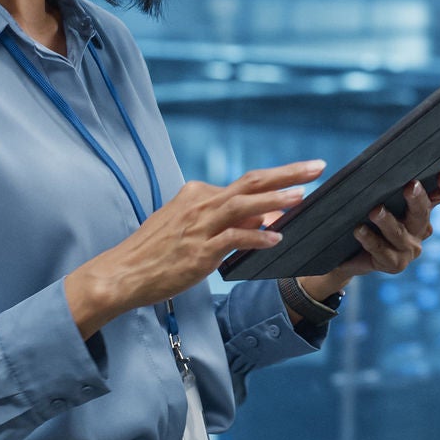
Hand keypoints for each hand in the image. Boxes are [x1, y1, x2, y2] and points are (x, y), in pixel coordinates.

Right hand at [68, 159, 321, 335]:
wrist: (122, 272)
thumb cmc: (156, 251)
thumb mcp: (186, 224)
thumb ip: (223, 219)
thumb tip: (262, 216)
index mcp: (197, 194)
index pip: (245, 184)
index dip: (277, 183)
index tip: (302, 180)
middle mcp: (200, 204)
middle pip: (251, 182)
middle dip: (288, 173)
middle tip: (317, 166)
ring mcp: (199, 227)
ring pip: (244, 205)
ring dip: (276, 199)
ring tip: (302, 196)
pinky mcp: (199, 251)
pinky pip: (233, 240)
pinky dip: (256, 238)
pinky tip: (275, 239)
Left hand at [324, 169, 439, 283]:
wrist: (347, 252)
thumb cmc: (360, 213)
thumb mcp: (368, 192)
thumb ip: (369, 178)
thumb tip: (341, 163)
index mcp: (422, 203)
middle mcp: (420, 225)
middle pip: (423, 211)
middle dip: (418, 199)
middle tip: (411, 186)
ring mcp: (409, 247)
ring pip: (400, 233)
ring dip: (387, 221)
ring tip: (375, 211)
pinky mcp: (394, 263)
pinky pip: (382, 250)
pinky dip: (370, 239)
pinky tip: (359, 230)